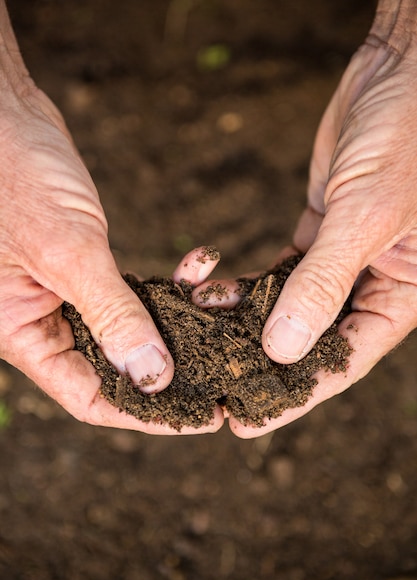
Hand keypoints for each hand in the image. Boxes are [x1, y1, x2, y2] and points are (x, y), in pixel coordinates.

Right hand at [0, 82, 225, 432]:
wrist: (4, 110)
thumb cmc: (15, 173)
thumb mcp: (67, 249)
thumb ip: (112, 314)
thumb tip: (153, 377)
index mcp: (22, 332)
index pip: (88, 397)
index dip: (144, 413)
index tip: (199, 414)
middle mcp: (43, 320)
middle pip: (113, 369)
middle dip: (169, 367)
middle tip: (223, 371)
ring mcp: (65, 293)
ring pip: (130, 328)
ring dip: (175, 319)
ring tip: (218, 309)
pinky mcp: (85, 264)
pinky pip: (132, 289)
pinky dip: (166, 281)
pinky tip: (199, 264)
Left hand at [188, 28, 416, 436]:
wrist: (399, 74)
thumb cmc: (405, 140)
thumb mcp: (367, 216)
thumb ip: (323, 283)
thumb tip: (282, 349)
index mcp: (400, 294)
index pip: (343, 360)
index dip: (295, 395)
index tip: (248, 419)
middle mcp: (371, 284)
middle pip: (313, 340)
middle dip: (263, 365)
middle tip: (215, 389)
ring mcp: (342, 260)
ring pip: (289, 308)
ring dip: (246, 322)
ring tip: (202, 337)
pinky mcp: (318, 233)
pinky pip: (279, 273)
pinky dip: (247, 285)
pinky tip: (215, 294)